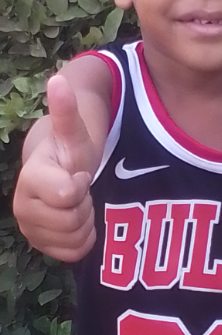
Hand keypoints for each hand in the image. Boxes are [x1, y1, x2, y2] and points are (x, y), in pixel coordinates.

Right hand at [13, 75, 96, 261]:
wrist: (60, 174)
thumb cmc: (68, 153)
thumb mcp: (73, 133)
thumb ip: (66, 111)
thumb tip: (59, 80)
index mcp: (30, 178)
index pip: (68, 195)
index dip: (81, 185)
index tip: (77, 173)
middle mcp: (22, 207)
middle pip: (72, 221)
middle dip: (84, 205)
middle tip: (80, 190)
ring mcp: (30, 229)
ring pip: (74, 239)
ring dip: (85, 222)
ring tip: (78, 204)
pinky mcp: (41, 246)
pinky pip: (73, 254)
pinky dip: (83, 239)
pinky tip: (78, 221)